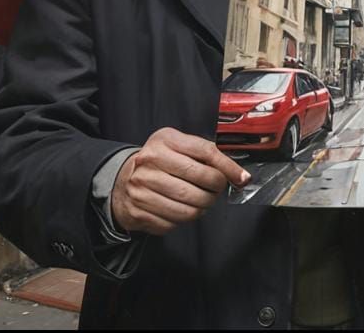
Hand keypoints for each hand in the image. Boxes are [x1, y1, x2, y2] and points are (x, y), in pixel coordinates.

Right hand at [111, 127, 250, 234]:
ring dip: (204, 207)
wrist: (122, 180)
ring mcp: (141, 189)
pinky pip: (174, 222)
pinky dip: (185, 219)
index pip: (205, 152)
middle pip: (199, 181)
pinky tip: (183, 209)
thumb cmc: (158, 161)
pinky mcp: (138, 212)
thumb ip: (203, 154)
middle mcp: (150, 163)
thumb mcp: (177, 146)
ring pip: (189, 206)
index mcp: (164, 141)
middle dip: (216, 189)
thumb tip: (236, 172)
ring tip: (203, 201)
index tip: (241, 178)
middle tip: (218, 189)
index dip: (227, 166)